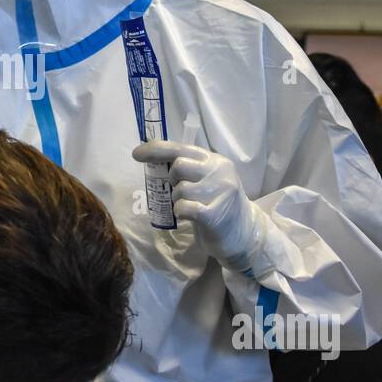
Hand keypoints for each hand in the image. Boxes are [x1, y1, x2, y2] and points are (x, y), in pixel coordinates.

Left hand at [132, 140, 266, 275]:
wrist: (244, 234)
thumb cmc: (218, 204)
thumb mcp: (208, 180)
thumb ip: (189, 168)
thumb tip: (153, 157)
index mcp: (215, 160)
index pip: (180, 148)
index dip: (156, 150)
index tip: (137, 154)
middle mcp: (220, 171)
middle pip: (178, 166)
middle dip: (173, 180)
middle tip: (182, 191)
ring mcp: (220, 192)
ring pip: (180, 189)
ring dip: (178, 200)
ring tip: (191, 207)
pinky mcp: (214, 214)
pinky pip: (184, 207)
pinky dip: (181, 212)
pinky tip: (189, 216)